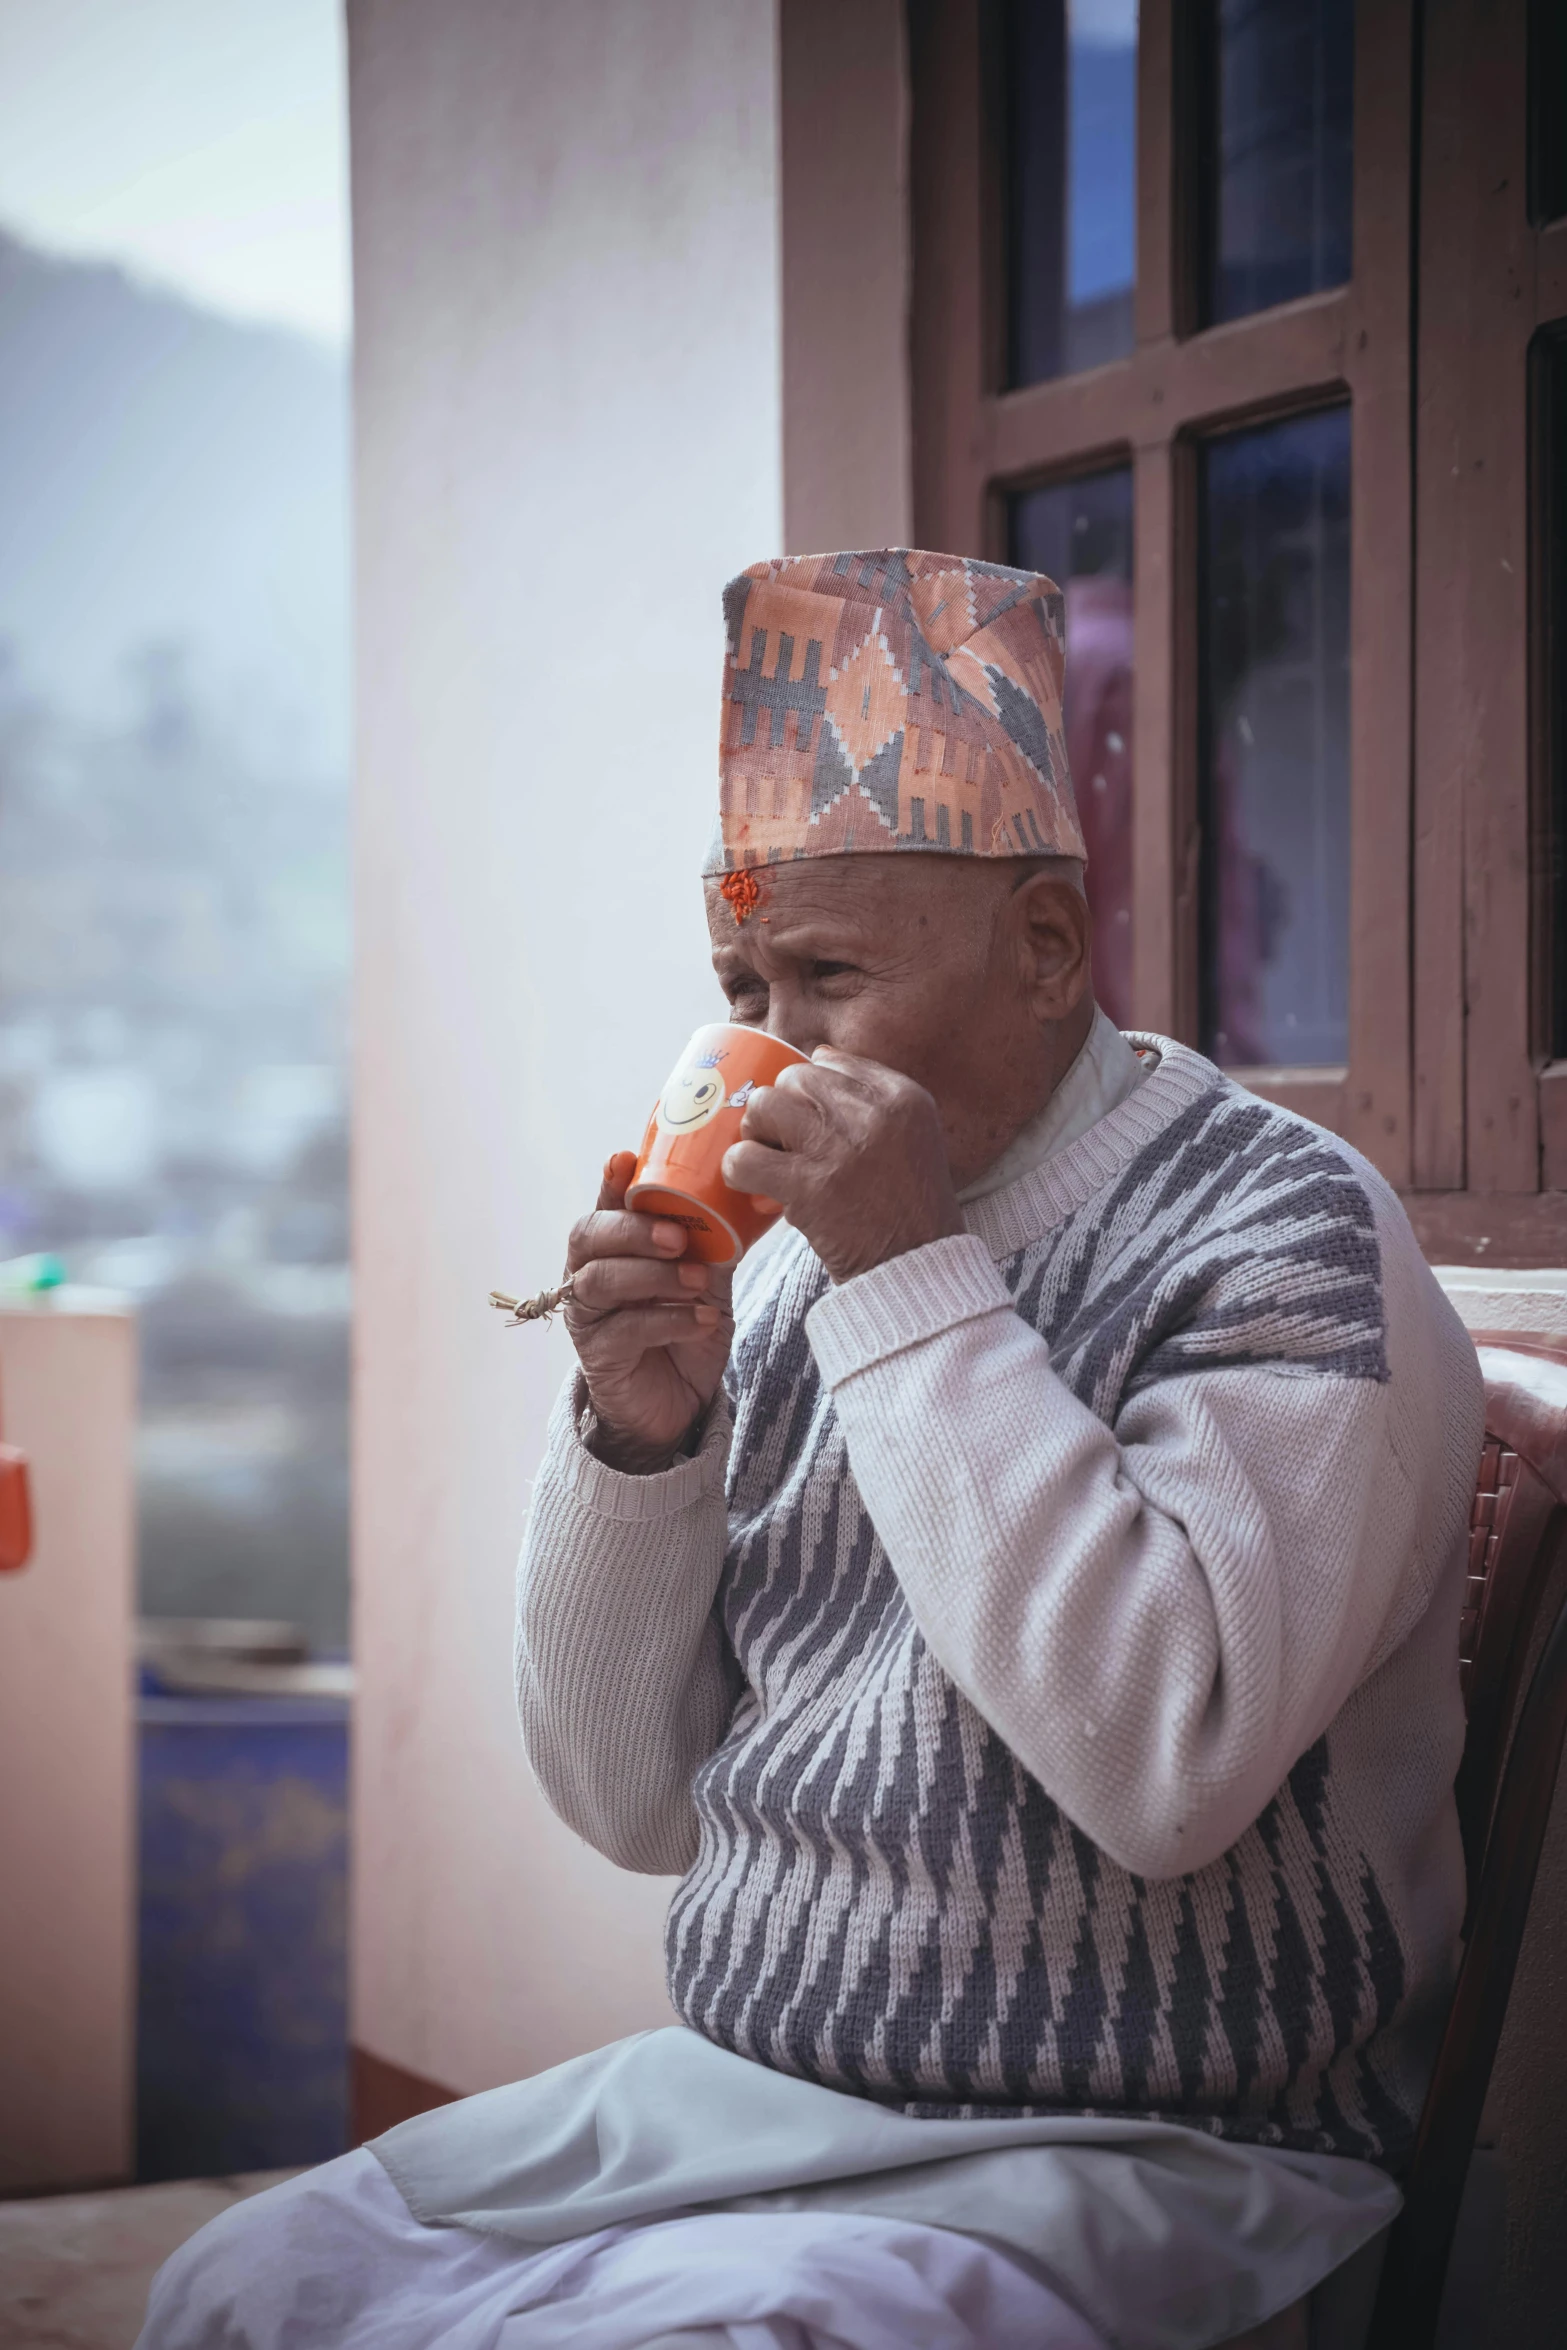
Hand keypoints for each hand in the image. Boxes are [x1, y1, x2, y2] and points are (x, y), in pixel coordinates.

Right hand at [563, 1152, 733, 1472]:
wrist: (681, 1398)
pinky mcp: (600, 1355)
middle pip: (587, 1236)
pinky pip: (625, 1330)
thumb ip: (712, 1237)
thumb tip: (754, 1192)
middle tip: (677, 1237)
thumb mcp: (705, 1273)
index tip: (625, 1159)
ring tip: (697, 1281)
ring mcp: (589, 1315)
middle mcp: (589, 1273)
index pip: (603, 1204)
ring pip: (600, 1281)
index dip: (610, 1181)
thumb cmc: (686, 1324)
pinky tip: (702, 1319)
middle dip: (632, 1230)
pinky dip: (668, 1320)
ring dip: (653, 1276)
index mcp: (612, 1246)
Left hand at [721, 1049, 963, 1282]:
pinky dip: (739, 1171)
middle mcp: (874, 1115)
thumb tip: (818, 1055)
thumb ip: (875, 1093)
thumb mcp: (915, 1135)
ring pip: (764, 1106)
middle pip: (793, 1079)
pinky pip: (746, 1158)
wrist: (916, 1267)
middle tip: (784, 1145)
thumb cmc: (908, 1204)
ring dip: (756, 1133)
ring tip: (769, 1161)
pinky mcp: (808, 1187)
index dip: (807, 1089)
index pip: (831, 1062)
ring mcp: (839, 1149)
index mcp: (903, 1098)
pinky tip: (753, 1186)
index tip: (807, 1121)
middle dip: (779, 1109)